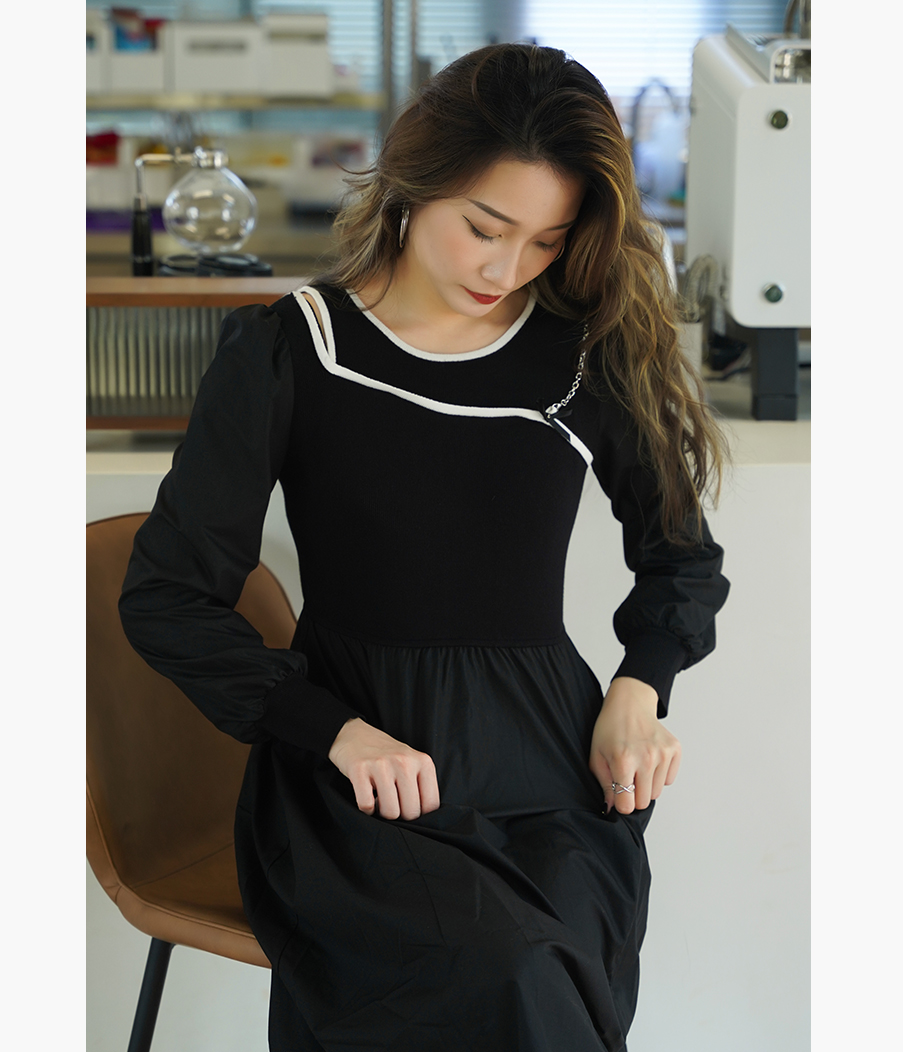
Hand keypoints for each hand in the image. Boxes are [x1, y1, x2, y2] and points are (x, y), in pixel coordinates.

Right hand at [328, 718, 440, 820]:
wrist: (355, 735)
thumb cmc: (387, 756)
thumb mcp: (412, 763)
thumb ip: (422, 786)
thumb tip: (424, 819)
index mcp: (423, 761)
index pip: (431, 805)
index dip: (420, 813)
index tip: (409, 806)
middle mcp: (404, 761)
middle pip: (410, 812)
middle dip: (400, 815)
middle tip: (393, 803)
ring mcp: (381, 764)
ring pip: (390, 812)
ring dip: (382, 813)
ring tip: (379, 799)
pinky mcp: (359, 769)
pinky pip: (366, 805)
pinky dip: (366, 809)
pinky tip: (367, 796)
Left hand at [588, 677, 680, 813]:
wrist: (629, 704)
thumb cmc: (610, 728)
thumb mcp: (597, 756)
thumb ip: (605, 785)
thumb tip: (612, 808)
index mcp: (624, 761)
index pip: (627, 805)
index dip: (621, 803)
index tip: (618, 794)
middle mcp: (646, 758)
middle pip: (644, 802)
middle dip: (633, 795)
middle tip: (627, 778)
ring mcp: (663, 753)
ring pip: (657, 792)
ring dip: (646, 785)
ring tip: (637, 766)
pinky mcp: (674, 749)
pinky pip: (668, 780)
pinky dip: (659, 775)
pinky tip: (649, 759)